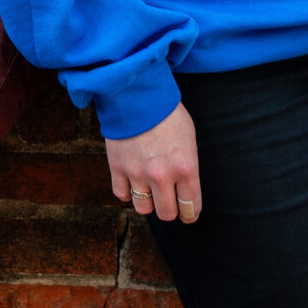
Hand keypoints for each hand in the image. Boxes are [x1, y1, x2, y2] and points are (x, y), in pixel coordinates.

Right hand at [105, 102, 201, 222]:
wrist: (137, 93)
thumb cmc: (167, 113)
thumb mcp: (189, 138)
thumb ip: (188, 166)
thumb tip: (185, 188)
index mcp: (186, 167)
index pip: (190, 207)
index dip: (190, 213)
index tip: (188, 213)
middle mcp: (162, 175)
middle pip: (167, 213)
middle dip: (170, 209)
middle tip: (169, 201)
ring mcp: (137, 173)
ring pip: (143, 208)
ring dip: (148, 201)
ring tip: (150, 190)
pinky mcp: (117, 168)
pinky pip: (122, 195)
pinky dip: (127, 190)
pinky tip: (133, 180)